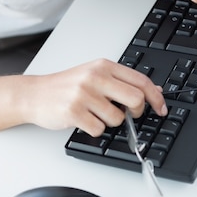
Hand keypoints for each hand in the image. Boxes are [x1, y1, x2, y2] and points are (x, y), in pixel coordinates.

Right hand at [26, 58, 167, 135]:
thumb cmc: (65, 86)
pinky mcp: (74, 112)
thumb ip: (122, 81)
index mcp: (104, 66)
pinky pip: (99, 129)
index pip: (141, 81)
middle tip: (129, 115)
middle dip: (137, 112)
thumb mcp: (95, 75)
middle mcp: (95, 77)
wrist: (34, 94)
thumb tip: (153, 90)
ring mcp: (84, 94)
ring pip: (117, 118)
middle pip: (135, 99)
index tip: (161, 109)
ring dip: (110, 122)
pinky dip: (94, 130)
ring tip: (94, 114)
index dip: (156, 97)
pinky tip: (84, 121)